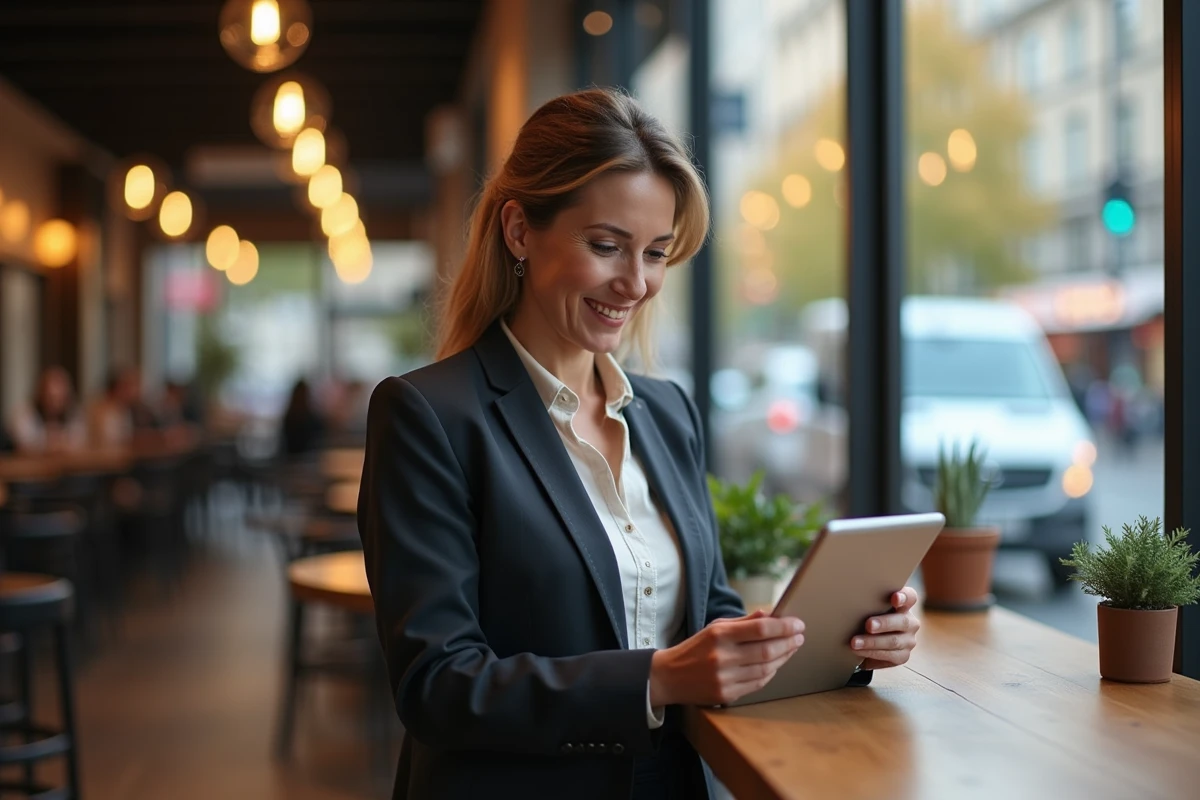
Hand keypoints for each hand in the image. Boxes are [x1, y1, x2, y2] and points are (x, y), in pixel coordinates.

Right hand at [649, 610, 804, 706]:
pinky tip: (776, 664)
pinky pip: (757, 684)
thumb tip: (770, 614)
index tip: (798, 623)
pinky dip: (771, 673)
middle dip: (789, 642)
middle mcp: (722, 657)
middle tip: (800, 636)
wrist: (669, 677)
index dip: (784, 626)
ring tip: (792, 648)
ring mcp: (724, 678)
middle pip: (767, 650)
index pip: (760, 629)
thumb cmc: (695, 648)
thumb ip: (743, 622)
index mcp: (719, 635)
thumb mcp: (715, 627)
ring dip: (784, 658)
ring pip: (766, 669)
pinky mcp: (726, 695)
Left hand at [851, 587, 920, 669]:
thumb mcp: (869, 609)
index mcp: (903, 605)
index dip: (904, 597)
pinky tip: (859, 651)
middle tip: (868, 624)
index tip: (894, 598)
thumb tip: (849, 597)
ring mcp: (908, 640)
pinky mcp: (903, 656)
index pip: (910, 597)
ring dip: (872, 642)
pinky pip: (889, 655)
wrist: (869, 645)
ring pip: (894, 641)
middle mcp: (909, 622)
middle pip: (902, 621)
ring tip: (855, 642)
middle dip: (884, 623)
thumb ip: (868, 603)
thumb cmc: (868, 620)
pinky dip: (871, 653)